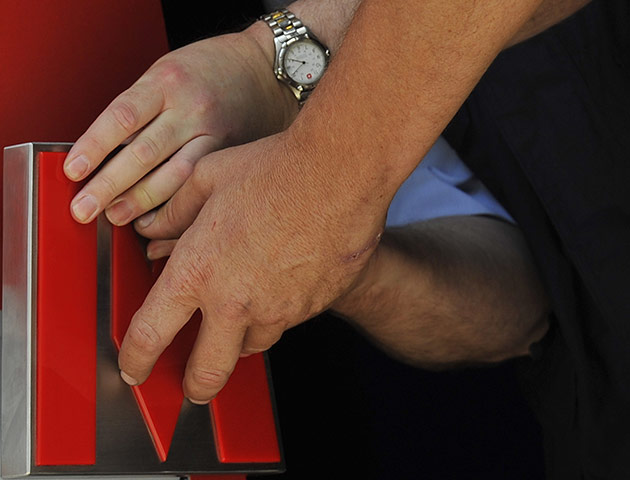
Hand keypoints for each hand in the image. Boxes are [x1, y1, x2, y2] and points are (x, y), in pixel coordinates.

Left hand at [64, 23, 296, 225]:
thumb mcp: (166, 74)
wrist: (263, 70)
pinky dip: (176, 204)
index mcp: (167, 82)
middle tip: (86, 210)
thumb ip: (141, 110)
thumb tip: (105, 154)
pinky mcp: (231, 153)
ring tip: (118, 218)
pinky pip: (199, 184)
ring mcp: (215, 133)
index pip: (122, 117)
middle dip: (110, 186)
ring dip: (141, 201)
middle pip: (144, 153)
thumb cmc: (209, 70)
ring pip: (174, 175)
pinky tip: (159, 217)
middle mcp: (191, 108)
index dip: (94, 148)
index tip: (74, 172)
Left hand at [117, 133, 384, 402]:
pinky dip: (276, 313)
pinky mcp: (313, 307)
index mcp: (199, 270)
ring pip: (252, 346)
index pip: (151, 333)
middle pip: (207, 371)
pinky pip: (288, 322)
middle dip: (194, 387)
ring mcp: (279, 309)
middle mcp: (236, 301)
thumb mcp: (209, 178)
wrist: (339, 174)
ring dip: (240, 340)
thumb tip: (153, 229)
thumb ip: (175, 212)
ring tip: (241, 313)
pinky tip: (280, 281)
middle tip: (193, 386)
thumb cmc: (275, 171)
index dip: (136, 358)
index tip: (136, 366)